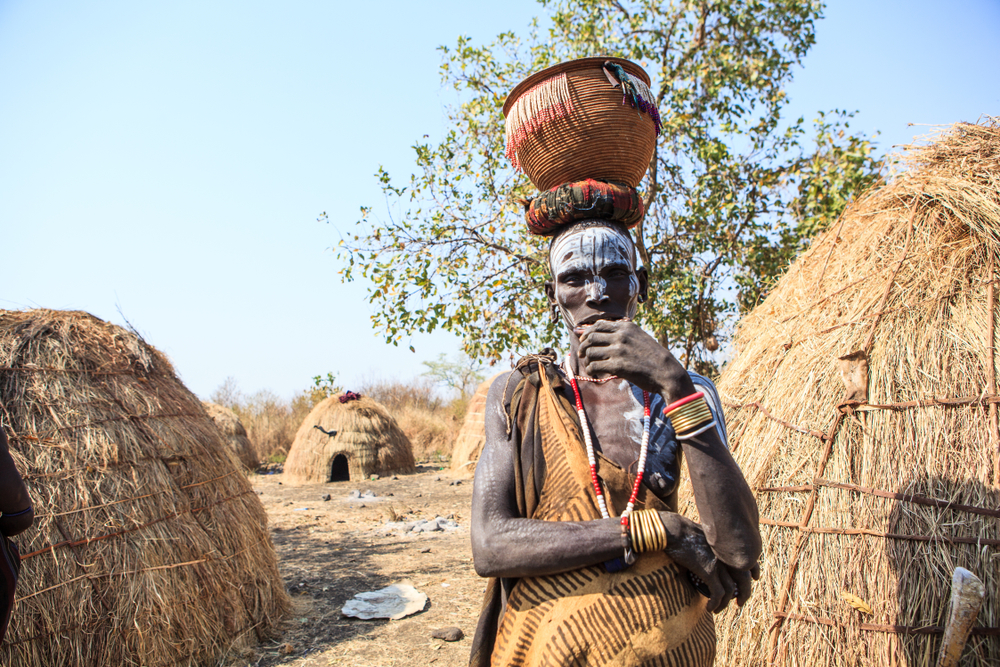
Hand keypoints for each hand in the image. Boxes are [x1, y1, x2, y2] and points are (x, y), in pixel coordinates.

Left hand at [577, 321, 691, 397]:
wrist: (667, 372)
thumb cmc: (652, 356)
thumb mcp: (639, 337)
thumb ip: (620, 334)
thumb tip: (601, 333)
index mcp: (626, 327)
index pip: (598, 325)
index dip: (587, 333)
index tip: (584, 340)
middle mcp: (621, 336)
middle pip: (590, 338)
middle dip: (583, 346)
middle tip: (582, 354)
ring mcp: (618, 350)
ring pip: (590, 352)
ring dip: (587, 360)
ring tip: (591, 365)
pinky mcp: (617, 366)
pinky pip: (594, 366)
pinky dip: (591, 370)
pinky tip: (596, 373)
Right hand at [660, 513, 754, 612]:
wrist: (673, 529)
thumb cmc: (682, 530)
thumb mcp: (704, 534)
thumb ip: (712, 544)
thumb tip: (709, 552)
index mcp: (728, 545)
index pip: (749, 559)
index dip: (753, 571)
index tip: (753, 579)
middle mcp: (727, 554)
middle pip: (744, 578)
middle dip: (745, 593)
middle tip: (740, 603)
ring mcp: (719, 563)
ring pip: (731, 590)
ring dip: (726, 603)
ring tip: (719, 609)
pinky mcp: (709, 571)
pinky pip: (717, 593)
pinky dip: (715, 603)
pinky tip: (710, 608)